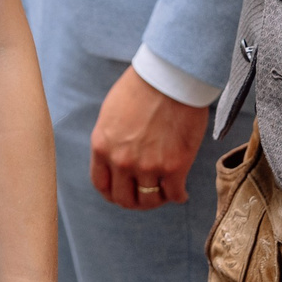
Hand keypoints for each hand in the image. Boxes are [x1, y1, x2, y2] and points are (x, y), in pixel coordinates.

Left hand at [88, 66, 208, 209]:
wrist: (168, 79)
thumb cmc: (139, 89)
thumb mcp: (110, 115)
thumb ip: (110, 140)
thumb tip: (114, 158)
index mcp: (101, 147)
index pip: (101, 184)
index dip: (111, 193)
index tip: (121, 194)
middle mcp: (121, 161)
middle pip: (124, 198)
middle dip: (133, 201)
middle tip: (144, 198)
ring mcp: (148, 166)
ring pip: (150, 200)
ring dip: (157, 200)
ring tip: (163, 194)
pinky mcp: (175, 167)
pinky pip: (174, 195)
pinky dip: (178, 197)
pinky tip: (180, 194)